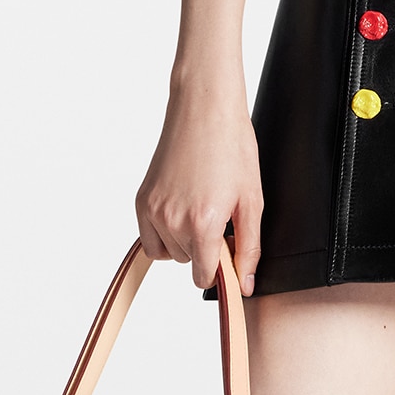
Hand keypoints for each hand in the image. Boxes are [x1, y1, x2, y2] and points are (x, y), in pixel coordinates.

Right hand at [136, 79, 264, 294]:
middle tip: (220, 216)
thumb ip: (249, 247)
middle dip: (205, 249)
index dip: (221, 269)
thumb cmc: (232, 147)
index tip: (229, 254)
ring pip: (169, 253)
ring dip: (185, 242)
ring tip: (201, 208)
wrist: (204, 110)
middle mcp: (172, 220)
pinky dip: (164, 234)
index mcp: (203, 223)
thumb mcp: (252, 201)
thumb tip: (245, 284)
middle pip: (188, 263)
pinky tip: (182, 211)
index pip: (203, 277)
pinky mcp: (142, 200)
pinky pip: (149, 239)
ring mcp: (153, 210)